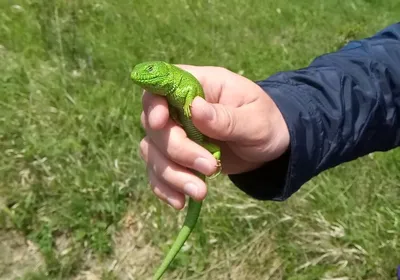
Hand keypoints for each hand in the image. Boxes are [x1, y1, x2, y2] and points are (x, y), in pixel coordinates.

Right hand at [139, 65, 289, 209]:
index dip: (153, 103)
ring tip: (200, 192)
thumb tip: (195, 108)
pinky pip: (159, 172)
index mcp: (199, 86)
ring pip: (153, 152)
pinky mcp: (178, 158)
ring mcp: (177, 133)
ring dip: (172, 175)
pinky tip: (180, 202)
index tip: (161, 122)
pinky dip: (165, 188)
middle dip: (177, 150)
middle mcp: (180, 108)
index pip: (162, 86)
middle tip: (209, 167)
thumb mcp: (255, 119)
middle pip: (155, 126)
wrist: (271, 147)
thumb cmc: (266, 123)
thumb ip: (226, 117)